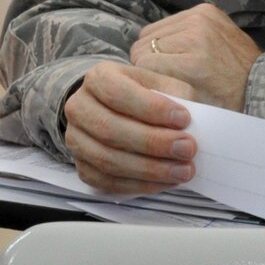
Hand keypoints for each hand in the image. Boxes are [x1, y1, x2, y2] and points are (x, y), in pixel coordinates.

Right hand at [63, 60, 197, 194]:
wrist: (116, 110)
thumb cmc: (144, 96)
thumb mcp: (159, 83)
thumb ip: (173, 94)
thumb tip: (189, 120)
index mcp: (98, 78)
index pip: (117, 93)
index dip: (151, 108)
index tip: (184, 119)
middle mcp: (79, 107)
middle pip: (110, 129)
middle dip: (153, 142)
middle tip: (187, 149)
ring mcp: (76, 140)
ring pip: (108, 160)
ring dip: (149, 169)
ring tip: (183, 171)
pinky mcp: (83, 167)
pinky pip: (108, 182)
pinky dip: (140, 185)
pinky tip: (166, 182)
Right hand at [131, 5, 262, 110]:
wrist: (260, 82)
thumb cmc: (226, 102)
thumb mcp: (192, 106)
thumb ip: (162, 92)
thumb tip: (133, 84)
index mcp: (193, 63)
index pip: (142, 64)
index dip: (144, 78)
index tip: (151, 87)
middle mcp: (195, 33)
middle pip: (142, 46)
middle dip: (146, 62)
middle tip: (159, 76)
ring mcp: (200, 17)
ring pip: (151, 32)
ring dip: (155, 48)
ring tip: (169, 62)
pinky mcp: (204, 9)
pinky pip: (168, 21)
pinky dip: (168, 35)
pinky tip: (179, 48)